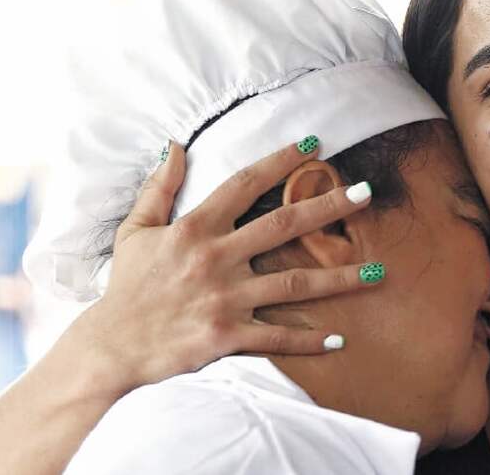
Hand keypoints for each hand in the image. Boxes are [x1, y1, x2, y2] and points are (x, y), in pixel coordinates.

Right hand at [77, 139, 376, 391]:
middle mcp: (216, 258)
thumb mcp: (135, 230)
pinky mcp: (227, 335)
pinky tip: (340, 339)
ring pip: (295, 282)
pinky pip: (277, 336)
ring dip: (340, 277)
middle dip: (329, 206)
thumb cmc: (126, 286)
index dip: (280, 161)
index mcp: (196, 228)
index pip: (245, 184)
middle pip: (283, 224)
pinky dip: (309, 340)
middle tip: (367, 193)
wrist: (111, 345)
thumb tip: (176, 145)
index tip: (314, 144)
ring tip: (378, 270)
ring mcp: (225, 298)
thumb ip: (159, 187)